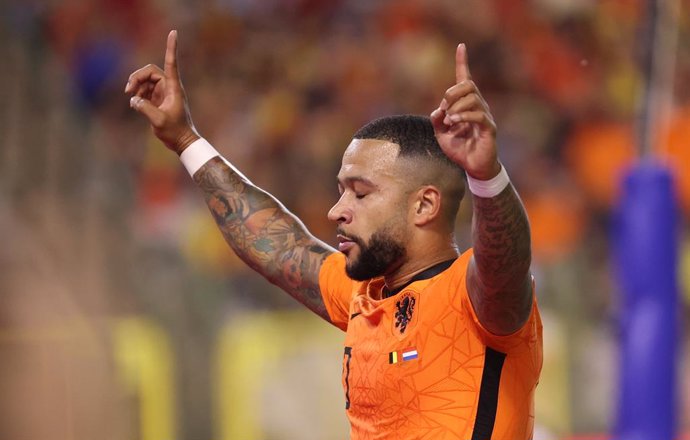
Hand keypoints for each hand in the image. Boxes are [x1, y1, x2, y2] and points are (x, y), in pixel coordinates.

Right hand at [125, 30, 198, 153]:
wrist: (181, 141)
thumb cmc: (175, 131)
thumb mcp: (158, 121)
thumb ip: (144, 108)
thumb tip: (133, 99)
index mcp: (174, 87)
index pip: (171, 63)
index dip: (171, 47)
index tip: (173, 32)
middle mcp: (169, 86)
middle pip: (149, 71)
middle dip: (137, 77)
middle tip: (128, 90)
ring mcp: (163, 92)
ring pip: (145, 79)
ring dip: (136, 85)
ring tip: (131, 96)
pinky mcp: (158, 99)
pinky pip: (144, 89)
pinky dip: (137, 93)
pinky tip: (135, 102)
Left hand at [430, 44, 499, 180]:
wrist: (474, 167)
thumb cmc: (460, 149)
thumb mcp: (441, 135)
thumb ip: (437, 121)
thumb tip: (437, 111)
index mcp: (466, 105)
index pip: (465, 79)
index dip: (462, 62)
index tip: (461, 46)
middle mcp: (478, 106)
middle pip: (468, 85)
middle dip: (451, 93)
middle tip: (444, 111)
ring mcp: (485, 116)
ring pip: (472, 98)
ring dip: (456, 108)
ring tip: (450, 122)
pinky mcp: (489, 128)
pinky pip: (478, 114)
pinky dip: (463, 116)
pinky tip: (455, 123)